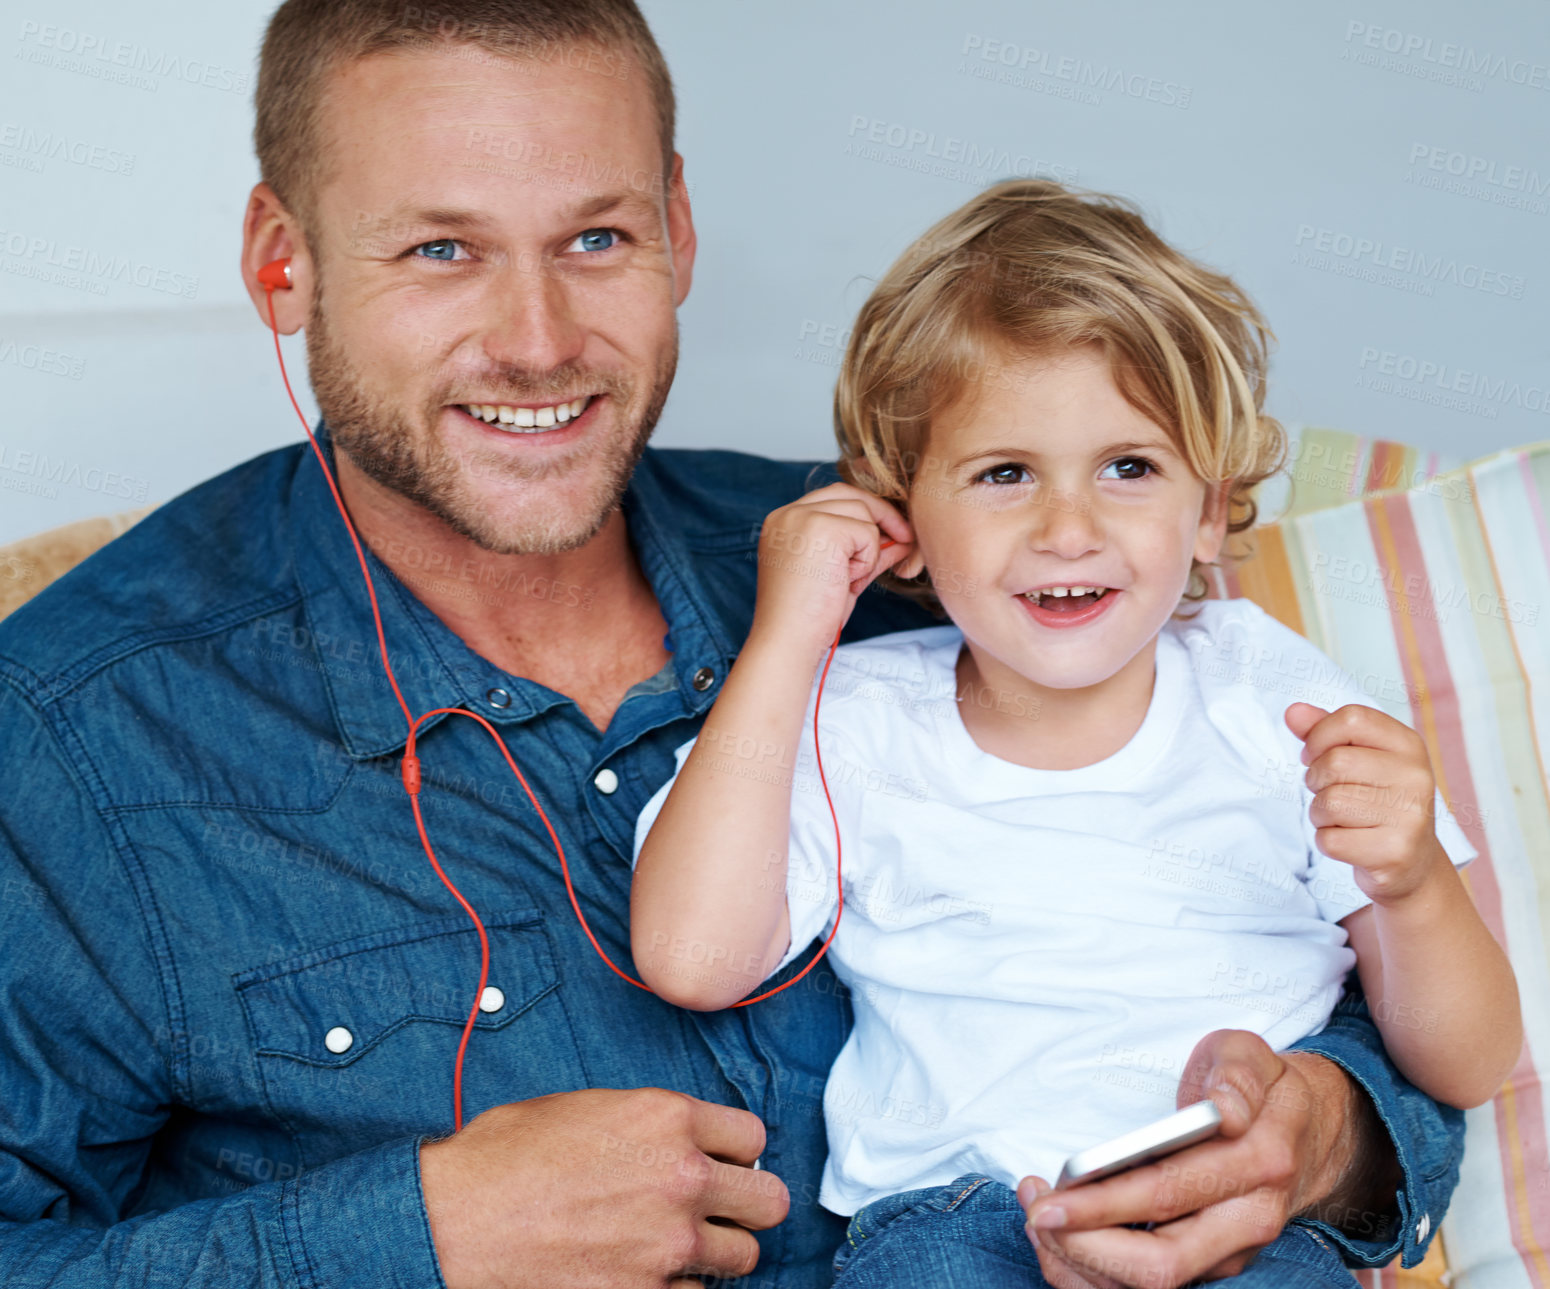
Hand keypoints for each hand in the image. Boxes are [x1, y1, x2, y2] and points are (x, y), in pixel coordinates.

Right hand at [419, 1087, 787, 1287]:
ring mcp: (669, 1246)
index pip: (752, 1138)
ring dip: (713, 1253)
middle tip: (717, 1210)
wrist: (454, 1222)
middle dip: (744, 1205)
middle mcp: (681, 1178)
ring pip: (742, 1257)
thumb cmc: (505, 1159)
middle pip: (768, 1202)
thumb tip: (681, 1141)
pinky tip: (638, 1274)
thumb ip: (648, 1125)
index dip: (734, 1152)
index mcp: (667, 1118)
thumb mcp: (585, 1109)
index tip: (719, 1163)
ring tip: (673, 1247)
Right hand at [750, 483, 919, 655]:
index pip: (833, 498)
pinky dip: (868, 561)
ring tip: (850, 580)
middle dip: (882, 516)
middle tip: (906, 541)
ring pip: (863, 513)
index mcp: (783, 522)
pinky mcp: (822, 529)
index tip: (891, 536)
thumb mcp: (841, 574)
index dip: (866, 514)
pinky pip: (868, 533)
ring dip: (869, 549)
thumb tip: (902, 535)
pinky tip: (847, 583)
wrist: (790, 643)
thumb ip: (865, 549)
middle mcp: (788, 514)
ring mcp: (802, 518)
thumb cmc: (811, 617)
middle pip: (849, 494)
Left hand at [1018, 1030, 1353, 1286]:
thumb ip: (1236, 1075)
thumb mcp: (1251, 1055)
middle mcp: (1248, 1223)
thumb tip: (1223, 1110)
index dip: (1104, 1203)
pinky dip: (1092, 1273)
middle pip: (1160, 1267)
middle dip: (1083, 1245)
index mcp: (1259, 1164)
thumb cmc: (1262, 1088)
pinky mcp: (1210, 1265)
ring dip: (1081, 1262)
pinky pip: (1144, 1288)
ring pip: (1150, 1288)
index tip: (1050, 1195)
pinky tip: (1059, 1240)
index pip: (1170, 1195)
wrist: (1311, 1133)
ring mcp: (1230, 1253)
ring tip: (1036, 1216)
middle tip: (1034, 1209)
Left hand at [1284, 701, 1444, 903]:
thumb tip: (1292, 711)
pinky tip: (1352, 842)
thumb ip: (1323, 731)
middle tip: (1333, 792)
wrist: (1412, 863)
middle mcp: (1416, 777)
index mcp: (1409, 745)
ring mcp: (1410, 817)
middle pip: (1335, 763)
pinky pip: (1329, 840)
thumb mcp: (1358, 758)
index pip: (1351, 718)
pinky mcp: (1395, 853)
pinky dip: (1327, 842)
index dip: (1319, 736)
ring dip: (1320, 814)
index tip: (1316, 755)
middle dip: (1317, 780)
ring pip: (1329, 803)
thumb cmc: (1375, 800)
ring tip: (1344, 819)